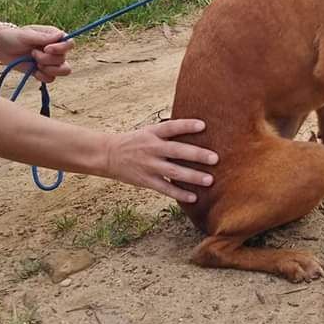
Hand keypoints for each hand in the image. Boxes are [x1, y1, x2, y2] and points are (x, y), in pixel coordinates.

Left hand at [0, 25, 73, 82]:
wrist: (3, 49)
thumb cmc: (14, 37)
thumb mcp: (26, 35)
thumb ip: (43, 37)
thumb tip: (61, 35)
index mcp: (55, 37)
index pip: (69, 43)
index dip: (61, 48)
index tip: (46, 49)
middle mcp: (56, 50)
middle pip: (64, 59)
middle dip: (47, 59)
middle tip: (33, 53)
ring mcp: (52, 62)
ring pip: (63, 70)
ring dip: (48, 69)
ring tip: (36, 64)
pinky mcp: (45, 72)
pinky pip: (51, 79)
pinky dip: (42, 76)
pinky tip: (34, 70)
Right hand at [103, 119, 217, 202]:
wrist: (109, 155)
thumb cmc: (137, 141)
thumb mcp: (150, 131)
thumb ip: (169, 132)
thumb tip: (199, 128)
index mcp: (153, 133)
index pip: (171, 127)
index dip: (186, 125)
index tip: (203, 125)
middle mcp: (152, 148)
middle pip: (177, 151)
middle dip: (197, 155)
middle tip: (215, 158)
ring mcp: (149, 165)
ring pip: (174, 172)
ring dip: (193, 177)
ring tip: (210, 180)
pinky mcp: (146, 180)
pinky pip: (165, 188)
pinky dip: (179, 194)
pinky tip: (193, 197)